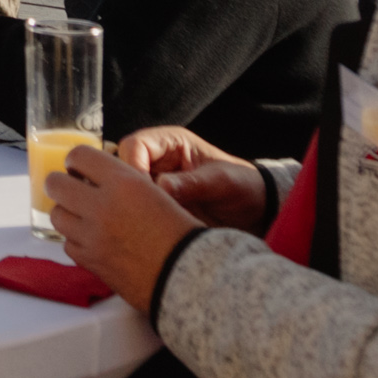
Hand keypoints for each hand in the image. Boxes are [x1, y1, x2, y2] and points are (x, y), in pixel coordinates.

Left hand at [46, 144, 210, 313]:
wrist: (185, 277)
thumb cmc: (181, 235)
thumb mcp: (157, 193)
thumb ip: (124, 182)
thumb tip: (99, 176)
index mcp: (122, 182)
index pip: (78, 155)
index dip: (76, 160)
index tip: (78, 167)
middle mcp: (101, 206)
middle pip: (55, 183)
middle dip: (61, 183)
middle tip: (72, 188)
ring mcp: (91, 235)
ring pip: (56, 214)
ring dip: (67, 212)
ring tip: (83, 216)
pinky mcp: (90, 261)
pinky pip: (67, 244)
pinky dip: (76, 240)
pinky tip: (92, 240)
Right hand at [115, 124, 272, 231]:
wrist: (256, 211)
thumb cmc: (242, 186)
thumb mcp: (222, 182)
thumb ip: (193, 183)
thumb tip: (162, 187)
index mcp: (171, 143)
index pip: (134, 146)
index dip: (133, 166)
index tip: (145, 193)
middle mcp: (157, 161)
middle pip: (121, 168)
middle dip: (128, 190)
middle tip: (143, 213)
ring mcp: (154, 185)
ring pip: (124, 192)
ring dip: (131, 207)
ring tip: (146, 226)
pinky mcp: (156, 207)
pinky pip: (136, 211)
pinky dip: (138, 221)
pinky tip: (148, 235)